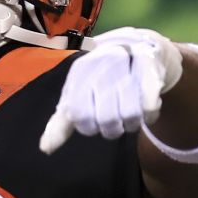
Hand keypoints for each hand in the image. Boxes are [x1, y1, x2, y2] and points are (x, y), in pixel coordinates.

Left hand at [39, 27, 182, 153]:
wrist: (134, 47)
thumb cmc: (101, 80)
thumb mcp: (77, 98)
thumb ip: (61, 123)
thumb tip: (46, 149)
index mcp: (81, 73)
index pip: (78, 114)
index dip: (86, 126)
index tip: (93, 123)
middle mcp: (102, 64)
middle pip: (106, 118)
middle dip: (111, 129)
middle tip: (115, 124)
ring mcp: (128, 63)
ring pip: (131, 114)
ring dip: (132, 124)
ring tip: (131, 117)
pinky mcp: (150, 66)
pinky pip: (150, 102)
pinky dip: (150, 114)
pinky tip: (148, 110)